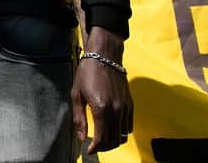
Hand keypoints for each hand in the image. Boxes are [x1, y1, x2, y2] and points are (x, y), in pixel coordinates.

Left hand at [72, 28, 132, 153]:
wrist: (104, 56)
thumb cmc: (87, 73)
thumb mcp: (76, 95)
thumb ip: (79, 118)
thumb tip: (81, 137)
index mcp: (101, 108)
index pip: (101, 138)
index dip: (95, 148)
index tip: (89, 150)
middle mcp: (116, 110)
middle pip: (113, 140)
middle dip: (104, 146)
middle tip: (95, 146)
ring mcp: (125, 107)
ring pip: (123, 135)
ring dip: (113, 141)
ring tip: (102, 138)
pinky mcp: (130, 104)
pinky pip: (128, 126)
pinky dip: (121, 131)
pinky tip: (111, 128)